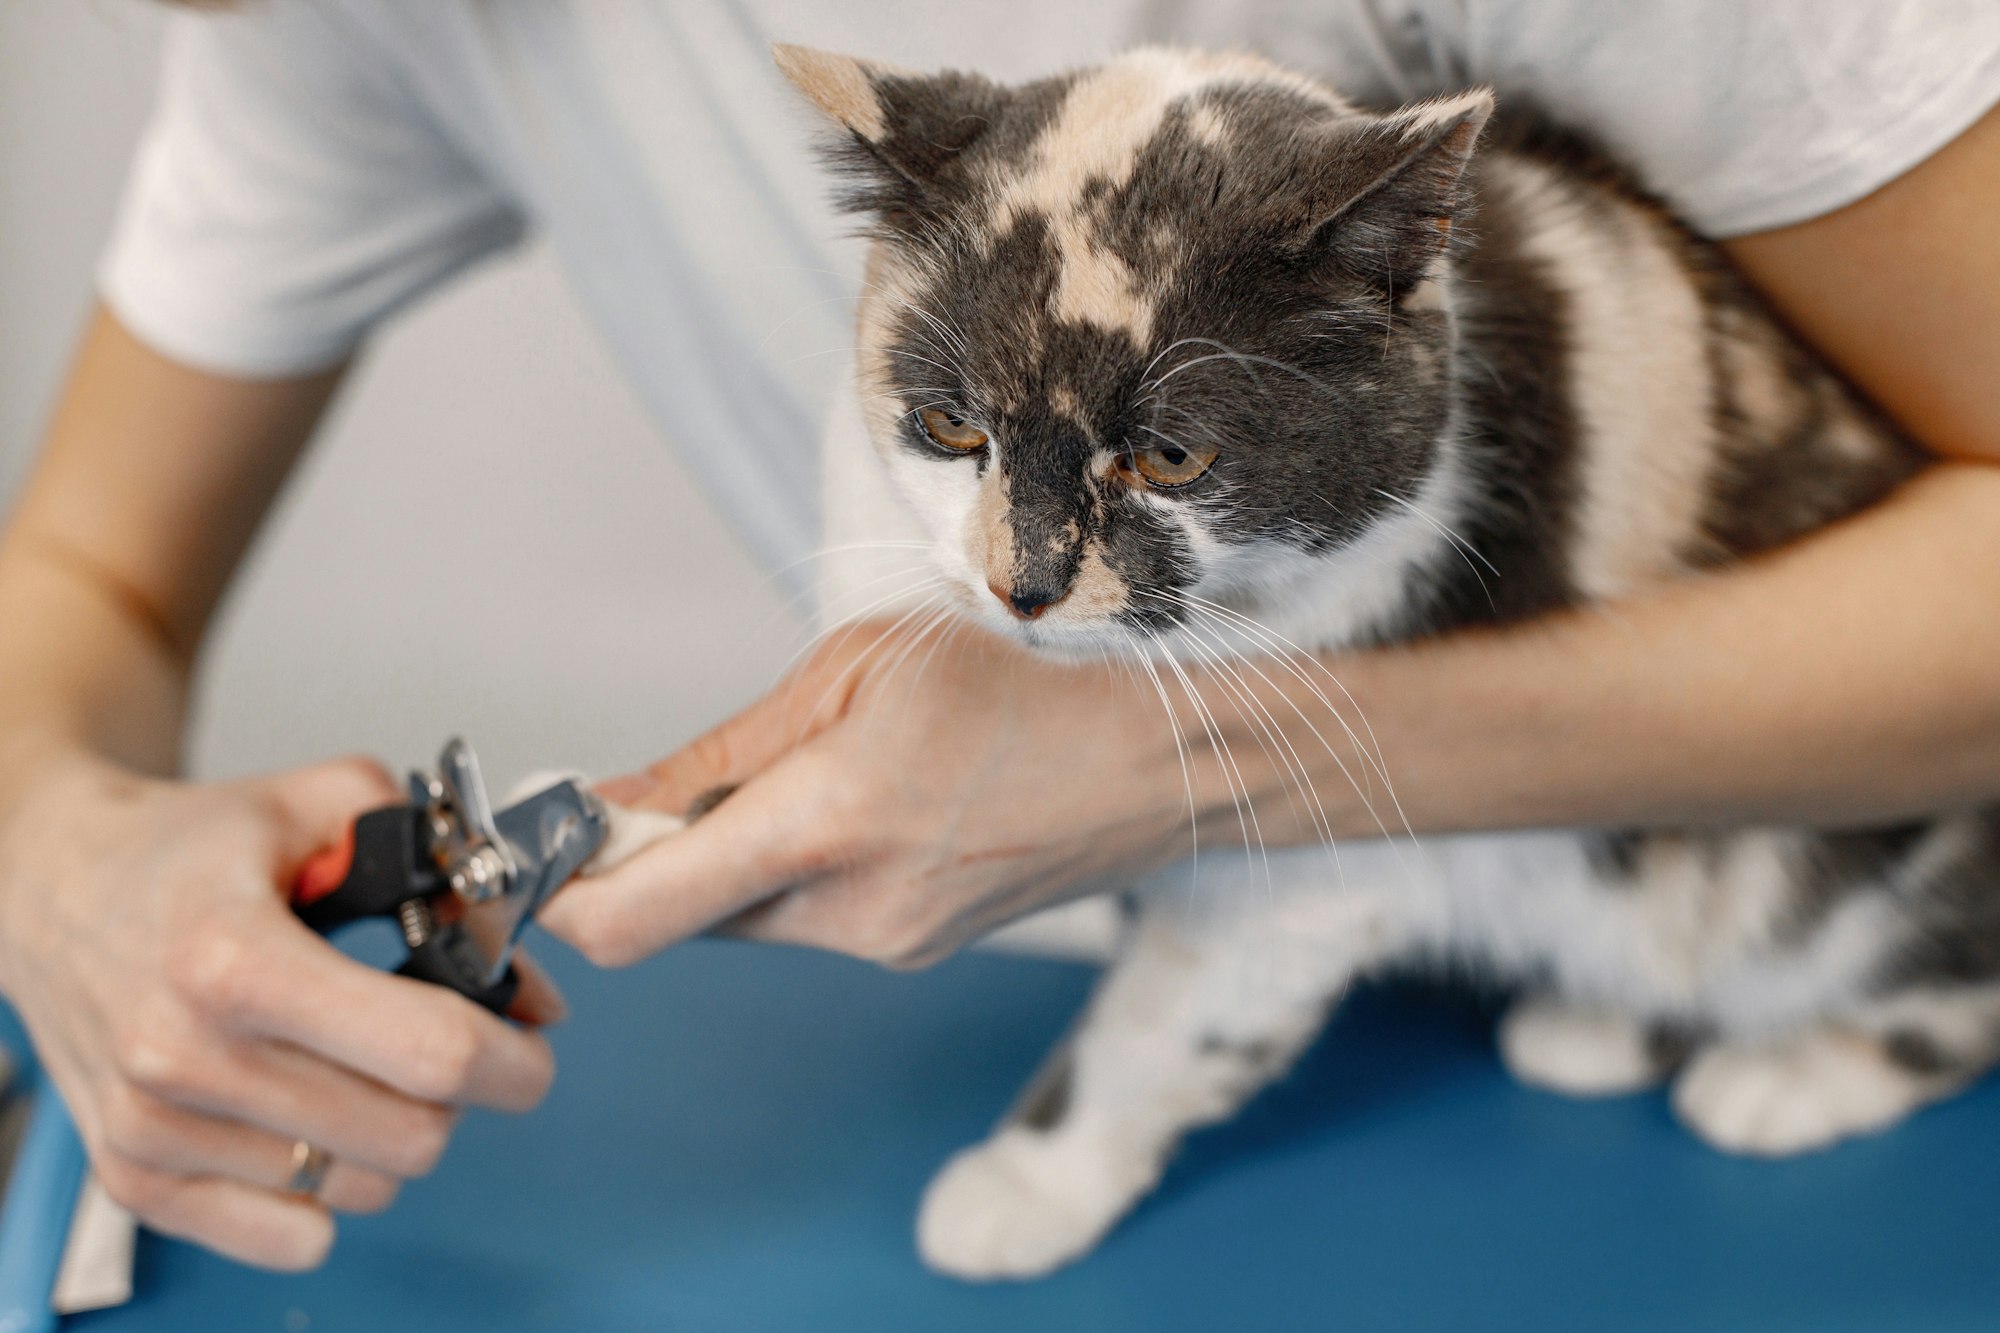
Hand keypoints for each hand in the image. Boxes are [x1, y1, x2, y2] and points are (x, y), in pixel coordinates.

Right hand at [0, 751, 561, 1269]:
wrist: (52, 886)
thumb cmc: (187, 849)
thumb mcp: (322, 803)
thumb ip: (445, 866)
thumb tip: (529, 984)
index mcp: (238, 958)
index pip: (429, 1052)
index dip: (512, 1055)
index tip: (529, 1041)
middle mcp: (188, 1054)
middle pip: (409, 1135)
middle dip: (460, 1093)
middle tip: (446, 1045)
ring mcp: (156, 1127)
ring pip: (362, 1187)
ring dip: (390, 1135)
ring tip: (360, 1063)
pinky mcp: (134, 1178)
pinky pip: (290, 1236)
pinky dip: (328, 1190)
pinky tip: (316, 1119)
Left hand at [541, 620, 1230, 968]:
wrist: (1151, 764)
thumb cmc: (1019, 687)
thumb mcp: (855, 668)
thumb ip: (719, 753)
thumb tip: (607, 806)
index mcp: (824, 822)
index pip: (631, 917)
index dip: (561, 892)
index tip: (549, 842)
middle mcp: (849, 910)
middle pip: (679, 917)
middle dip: (657, 857)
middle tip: (697, 780)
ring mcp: (884, 943)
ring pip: (742, 919)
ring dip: (734, 860)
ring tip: (820, 777)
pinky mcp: (909, 951)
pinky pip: (806, 920)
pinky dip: (795, 873)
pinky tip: (869, 808)